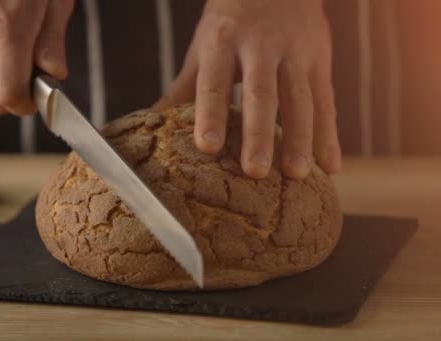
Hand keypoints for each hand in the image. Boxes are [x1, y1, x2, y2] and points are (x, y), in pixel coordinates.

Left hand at [154, 0, 340, 178]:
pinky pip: (326, 101)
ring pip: (300, 99)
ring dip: (301, 139)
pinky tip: (330, 166)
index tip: (208, 148)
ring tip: (297, 175)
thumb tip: (153, 122)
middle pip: (261, 94)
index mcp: (222, 43)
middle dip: (259, 134)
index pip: (214, 83)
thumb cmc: (230, 21)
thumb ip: (184, 87)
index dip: (210, 115)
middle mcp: (260, 46)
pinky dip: (329, 135)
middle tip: (256, 172)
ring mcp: (294, 52)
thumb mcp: (204, 46)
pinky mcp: (320, 59)